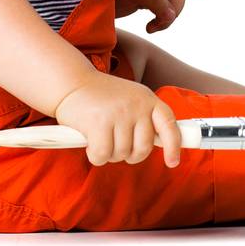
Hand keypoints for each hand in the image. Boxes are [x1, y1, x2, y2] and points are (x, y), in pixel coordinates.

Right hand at [53, 71, 183, 167]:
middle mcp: (136, 105)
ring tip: (100, 136)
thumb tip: (161, 144)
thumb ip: (144, 118)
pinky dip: (95, 155)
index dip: (173, 146)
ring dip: (109, 153)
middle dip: (129, 154)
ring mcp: (119, 113)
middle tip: (115, 143)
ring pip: (121, 154)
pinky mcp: (99, 123)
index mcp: (147, 99)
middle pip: (143, 148)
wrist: (71, 83)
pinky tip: (89, 141)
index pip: (169, 124)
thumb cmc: (101, 97)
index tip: (173, 162)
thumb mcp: (130, 100)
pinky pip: (102, 156)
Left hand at [114, 0, 200, 33]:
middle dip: (174, 8)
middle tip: (163, 21)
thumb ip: (155, 1)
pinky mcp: (142, 2)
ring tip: (153, 27)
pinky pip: (160, 11)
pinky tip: (150, 28)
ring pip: (169, 4)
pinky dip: (159, 21)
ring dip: (166, 18)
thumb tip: (171, 16)